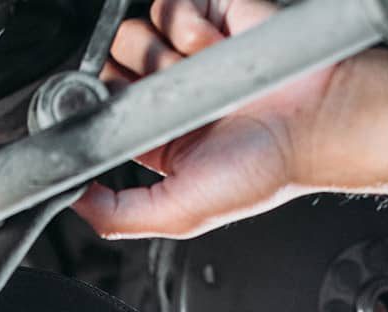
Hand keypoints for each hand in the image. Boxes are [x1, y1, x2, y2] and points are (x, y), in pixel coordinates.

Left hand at [74, 0, 355, 239]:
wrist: (316, 121)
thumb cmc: (263, 169)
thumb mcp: (177, 214)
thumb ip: (117, 215)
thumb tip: (72, 200)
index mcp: (157, 137)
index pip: (101, 108)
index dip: (102, 106)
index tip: (122, 113)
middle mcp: (169, 93)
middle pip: (111, 62)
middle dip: (132, 78)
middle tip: (170, 100)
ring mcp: (188, 50)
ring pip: (135, 31)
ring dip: (163, 54)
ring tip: (202, 77)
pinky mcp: (210, 14)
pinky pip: (169, 4)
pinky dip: (187, 23)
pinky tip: (212, 47)